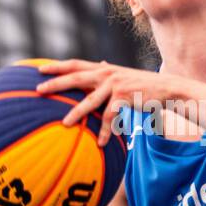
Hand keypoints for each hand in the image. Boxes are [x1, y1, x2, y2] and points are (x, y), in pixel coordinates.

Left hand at [36, 59, 181, 145]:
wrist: (166, 89)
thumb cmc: (143, 86)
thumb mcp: (123, 76)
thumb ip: (110, 72)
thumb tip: (99, 63)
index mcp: (103, 68)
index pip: (75, 64)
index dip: (57, 66)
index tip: (39, 69)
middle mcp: (107, 73)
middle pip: (76, 77)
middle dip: (56, 83)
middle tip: (38, 89)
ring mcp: (115, 84)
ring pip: (90, 100)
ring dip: (77, 113)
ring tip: (65, 124)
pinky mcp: (124, 97)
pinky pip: (110, 116)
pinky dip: (105, 130)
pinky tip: (100, 142)